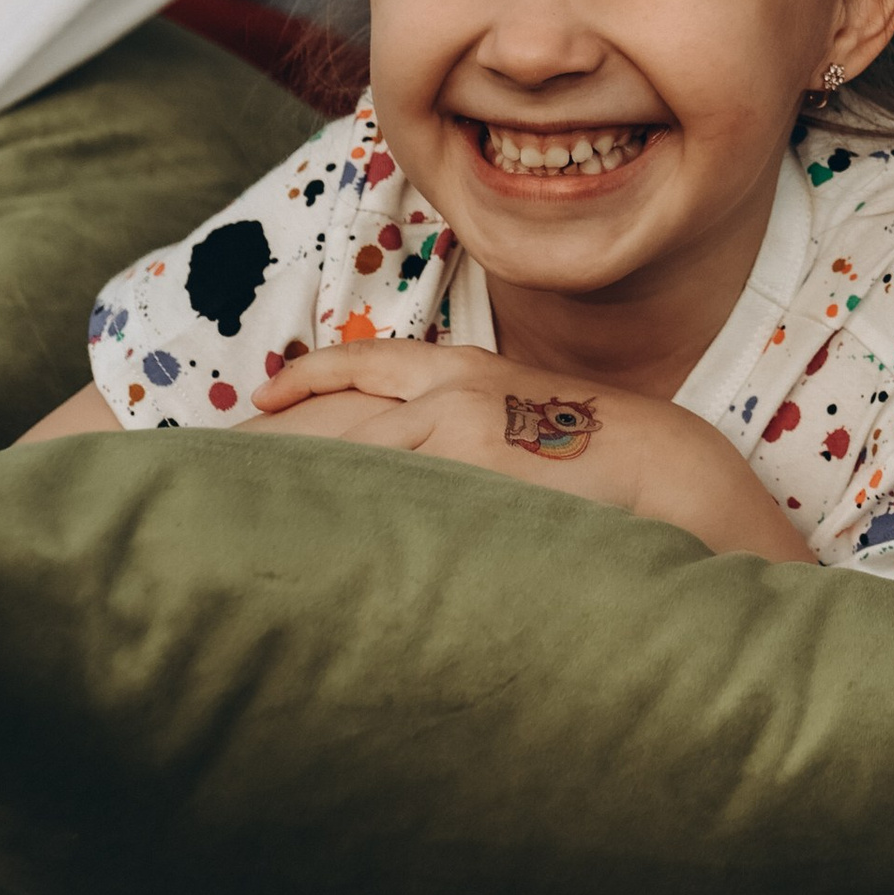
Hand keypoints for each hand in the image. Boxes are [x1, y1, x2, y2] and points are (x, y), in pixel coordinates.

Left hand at [246, 343, 646, 505]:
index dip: (312, 375)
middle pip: (344, 400)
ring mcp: (456, 420)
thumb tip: (441, 472)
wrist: (662, 461)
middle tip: (232, 448)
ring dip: (309, 478)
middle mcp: (453, 384)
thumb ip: (478, 435)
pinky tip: (309, 531)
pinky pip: (389, 484)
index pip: (369, 363)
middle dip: (287, 424)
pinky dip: (347, 505)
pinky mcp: (465, 458)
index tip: (266, 392)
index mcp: (469, 369)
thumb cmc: (606, 454)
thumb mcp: (530, 422)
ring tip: (256, 506)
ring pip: (357, 447)